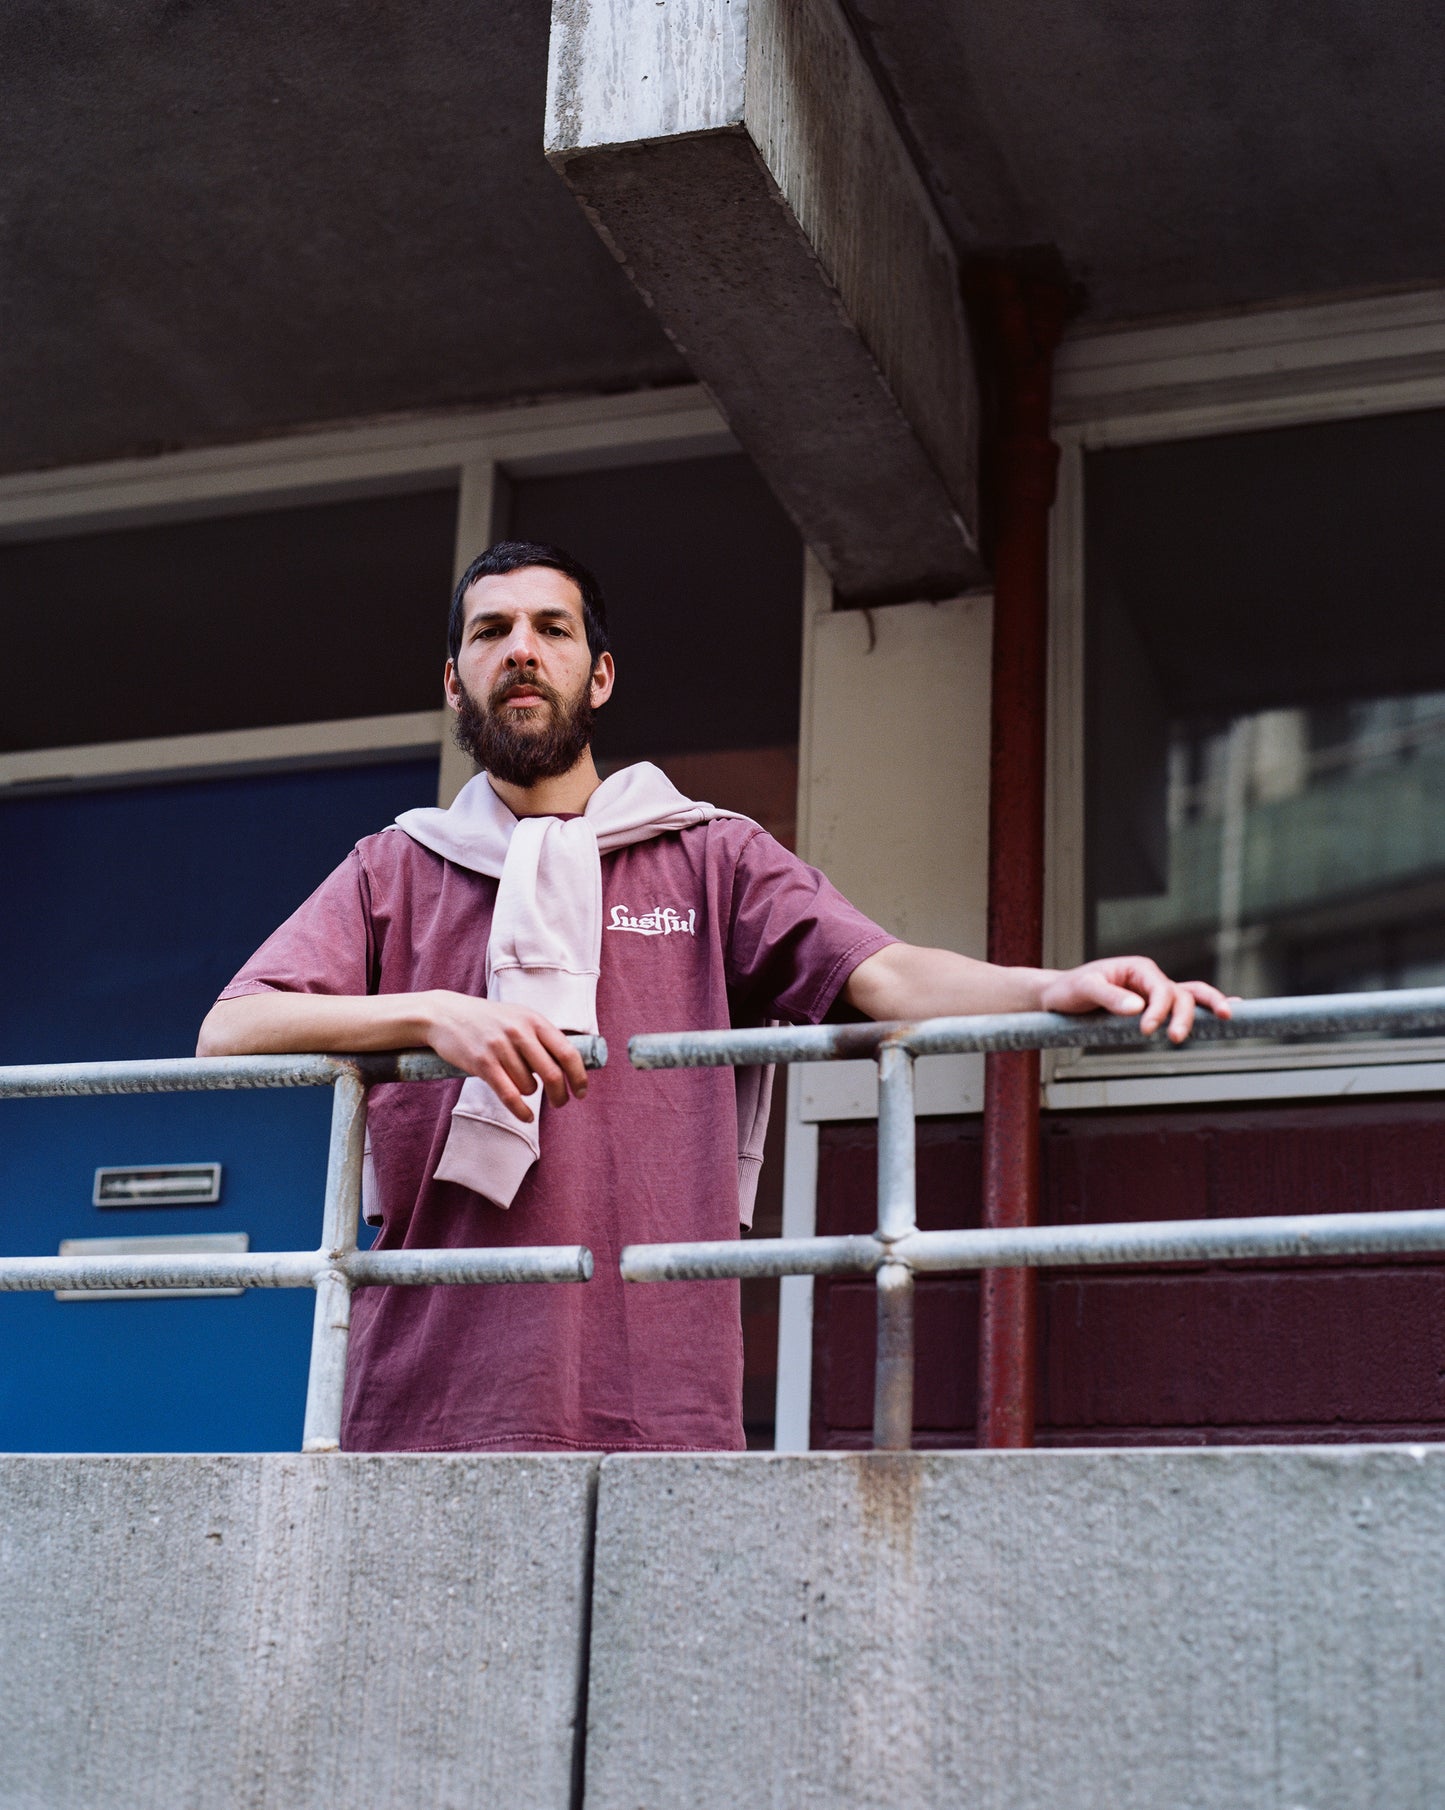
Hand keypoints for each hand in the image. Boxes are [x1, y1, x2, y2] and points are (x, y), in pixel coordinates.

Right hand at [423, 991, 589, 1120]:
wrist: (446, 1015)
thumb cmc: (488, 1020)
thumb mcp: (519, 1017)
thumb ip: (542, 1036)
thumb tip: (570, 1064)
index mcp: (534, 1020)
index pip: (568, 1052)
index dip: (579, 1076)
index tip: (582, 1091)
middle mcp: (519, 1032)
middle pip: (552, 1074)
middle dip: (561, 1095)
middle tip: (560, 1103)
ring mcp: (500, 1047)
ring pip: (529, 1086)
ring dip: (530, 1094)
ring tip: (521, 1087)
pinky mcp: (482, 1063)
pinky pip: (509, 1095)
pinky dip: (521, 1110)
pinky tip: (526, 1116)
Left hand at [1038, 957, 1235, 1043]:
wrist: (1059, 997)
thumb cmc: (1070, 990)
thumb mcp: (1084, 989)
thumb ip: (1109, 997)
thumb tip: (1137, 1008)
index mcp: (1138, 968)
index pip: (1160, 988)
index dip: (1159, 1010)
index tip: (1146, 1030)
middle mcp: (1150, 979)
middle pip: (1182, 993)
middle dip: (1185, 1015)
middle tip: (1176, 1039)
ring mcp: (1154, 995)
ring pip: (1189, 998)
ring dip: (1202, 1012)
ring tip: (1222, 1021)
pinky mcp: (1153, 1010)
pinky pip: (1182, 1008)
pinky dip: (1205, 1009)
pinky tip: (1226, 1013)